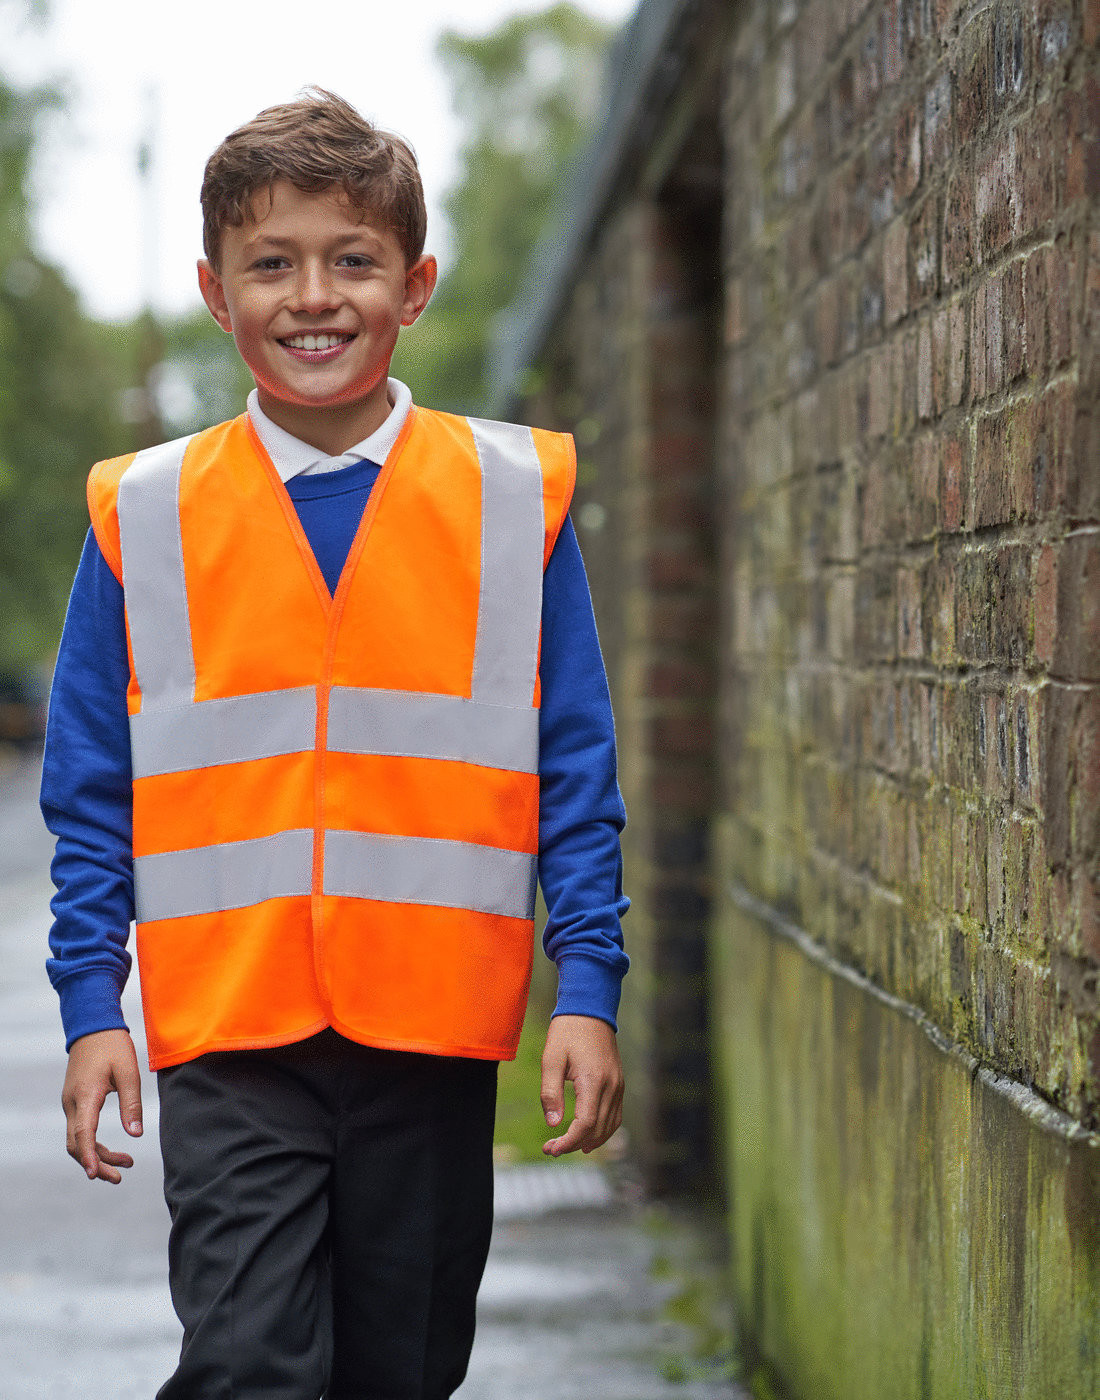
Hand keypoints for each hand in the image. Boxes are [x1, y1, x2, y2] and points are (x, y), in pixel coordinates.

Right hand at [61, 1029, 142, 1183]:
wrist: (92, 1026)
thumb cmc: (113, 1046)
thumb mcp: (129, 1072)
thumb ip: (132, 1104)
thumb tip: (135, 1134)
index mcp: (85, 1096)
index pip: (83, 1134)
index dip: (89, 1156)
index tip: (96, 1175)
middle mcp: (72, 1103)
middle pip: (76, 1144)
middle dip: (97, 1164)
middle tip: (120, 1177)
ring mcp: (71, 1103)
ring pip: (78, 1139)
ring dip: (97, 1155)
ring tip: (126, 1163)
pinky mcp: (75, 1101)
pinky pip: (80, 1129)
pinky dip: (94, 1143)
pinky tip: (114, 1148)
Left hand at [540, 1014, 623, 1156]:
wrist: (590, 1009)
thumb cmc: (567, 1032)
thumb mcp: (551, 1058)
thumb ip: (550, 1092)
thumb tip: (553, 1124)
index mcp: (593, 1080)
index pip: (586, 1124)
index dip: (569, 1142)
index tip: (551, 1148)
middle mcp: (611, 1086)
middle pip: (598, 1130)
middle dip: (575, 1145)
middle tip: (551, 1149)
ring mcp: (618, 1085)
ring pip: (610, 1126)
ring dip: (590, 1141)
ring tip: (566, 1146)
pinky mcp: (619, 1083)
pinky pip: (615, 1115)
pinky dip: (602, 1130)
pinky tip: (587, 1135)